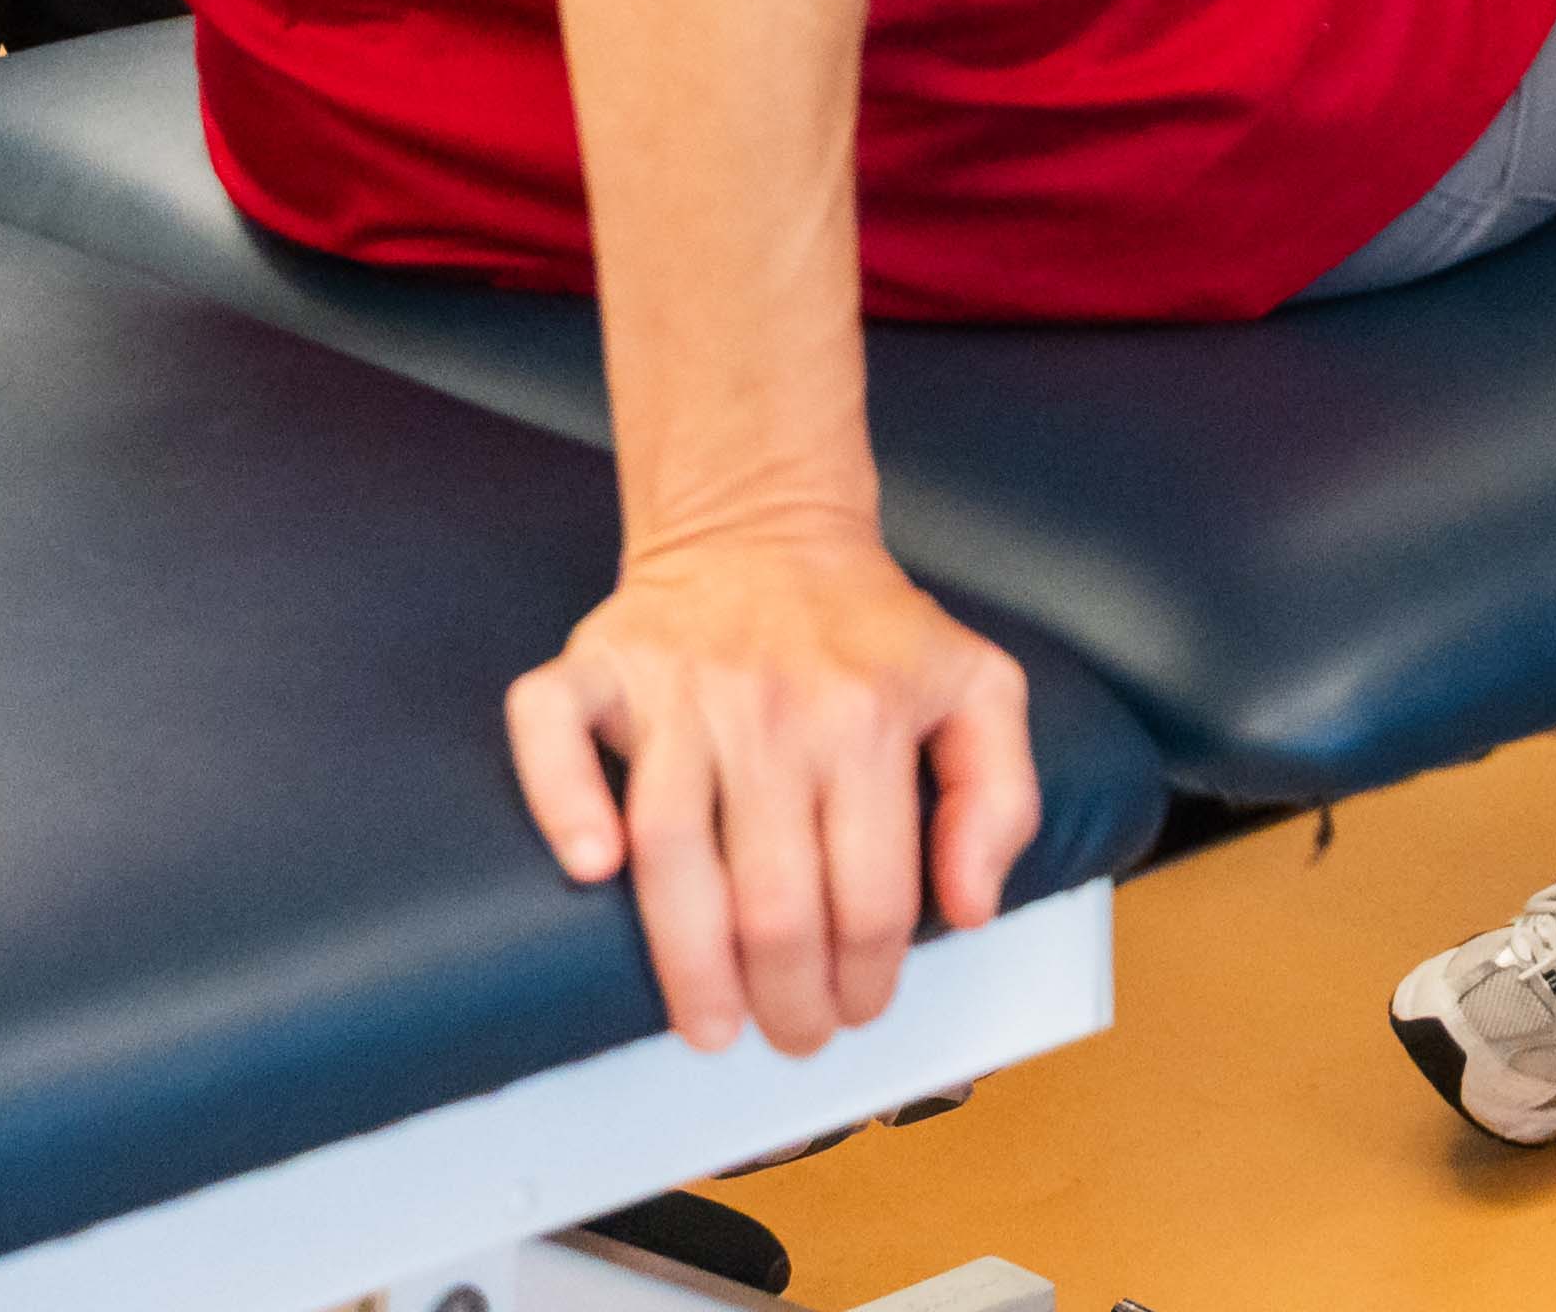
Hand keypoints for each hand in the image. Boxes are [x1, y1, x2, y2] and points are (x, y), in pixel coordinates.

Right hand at [502, 523, 1041, 1056]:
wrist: (765, 519)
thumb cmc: (868, 627)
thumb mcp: (979, 686)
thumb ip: (1001, 795)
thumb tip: (967, 908)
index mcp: (868, 716)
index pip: (872, 892)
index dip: (868, 977)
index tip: (857, 1011)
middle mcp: (772, 706)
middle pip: (774, 896)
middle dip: (787, 998)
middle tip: (790, 1037)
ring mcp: (676, 687)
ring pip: (670, 846)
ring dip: (688, 960)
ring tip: (710, 1026)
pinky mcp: (597, 665)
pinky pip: (554, 729)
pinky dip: (562, 799)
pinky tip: (590, 871)